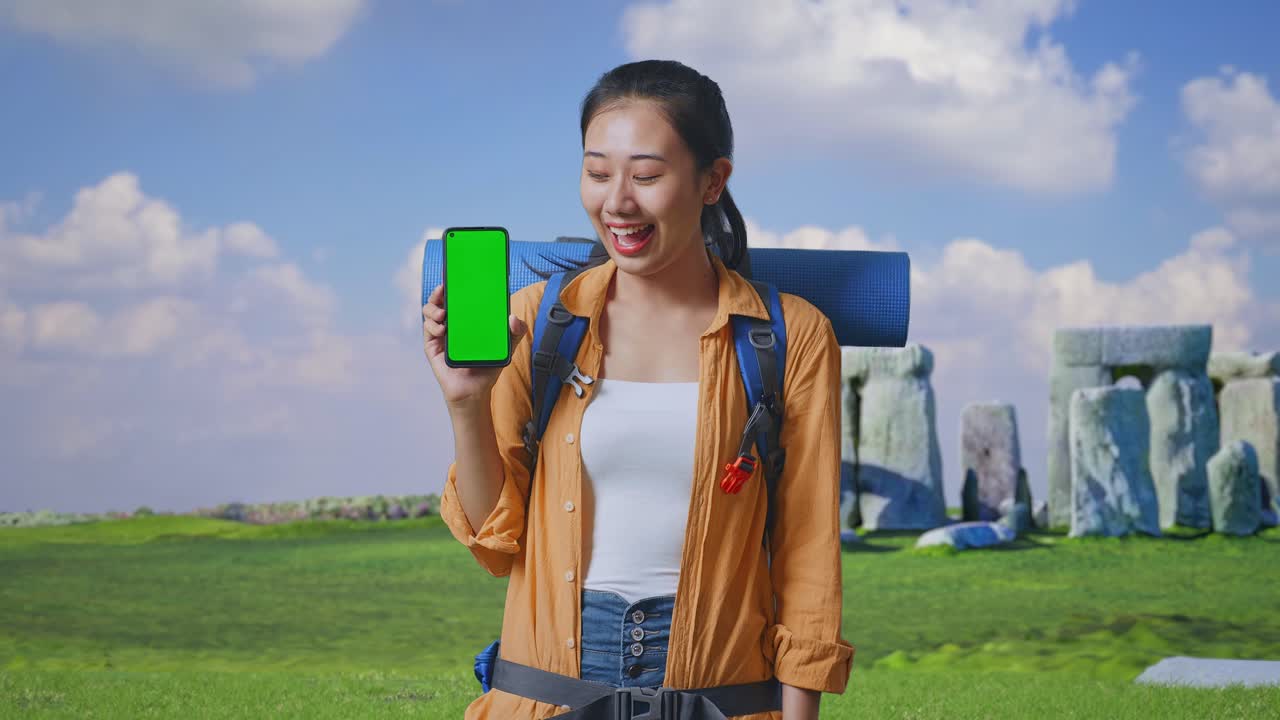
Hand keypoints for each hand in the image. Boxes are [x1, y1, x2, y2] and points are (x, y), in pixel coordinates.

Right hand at [422, 283, 527, 408]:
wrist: (475, 391)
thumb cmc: (488, 367)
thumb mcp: (506, 348)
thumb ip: (516, 333)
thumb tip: (513, 318)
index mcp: (468, 319)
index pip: (459, 297)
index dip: (456, 285)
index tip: (458, 275)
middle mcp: (453, 323)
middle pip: (440, 300)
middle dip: (439, 290)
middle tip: (444, 287)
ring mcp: (441, 333)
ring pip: (429, 311)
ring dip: (433, 307)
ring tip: (443, 314)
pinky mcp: (433, 346)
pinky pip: (427, 330)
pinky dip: (432, 325)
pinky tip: (442, 328)